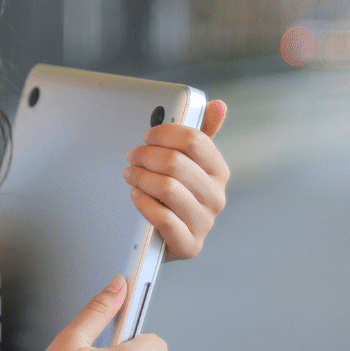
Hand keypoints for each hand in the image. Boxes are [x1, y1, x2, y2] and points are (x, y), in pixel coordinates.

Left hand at [125, 99, 229, 261]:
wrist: (167, 237)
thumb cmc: (176, 194)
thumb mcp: (189, 163)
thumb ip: (201, 133)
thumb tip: (218, 106)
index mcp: (219, 171)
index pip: (196, 141)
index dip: (165, 133)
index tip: (147, 135)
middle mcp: (216, 197)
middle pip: (176, 163)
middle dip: (147, 156)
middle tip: (132, 155)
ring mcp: (204, 222)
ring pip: (168, 189)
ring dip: (141, 177)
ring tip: (130, 174)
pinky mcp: (189, 245)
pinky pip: (163, 218)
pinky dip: (144, 203)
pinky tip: (136, 195)